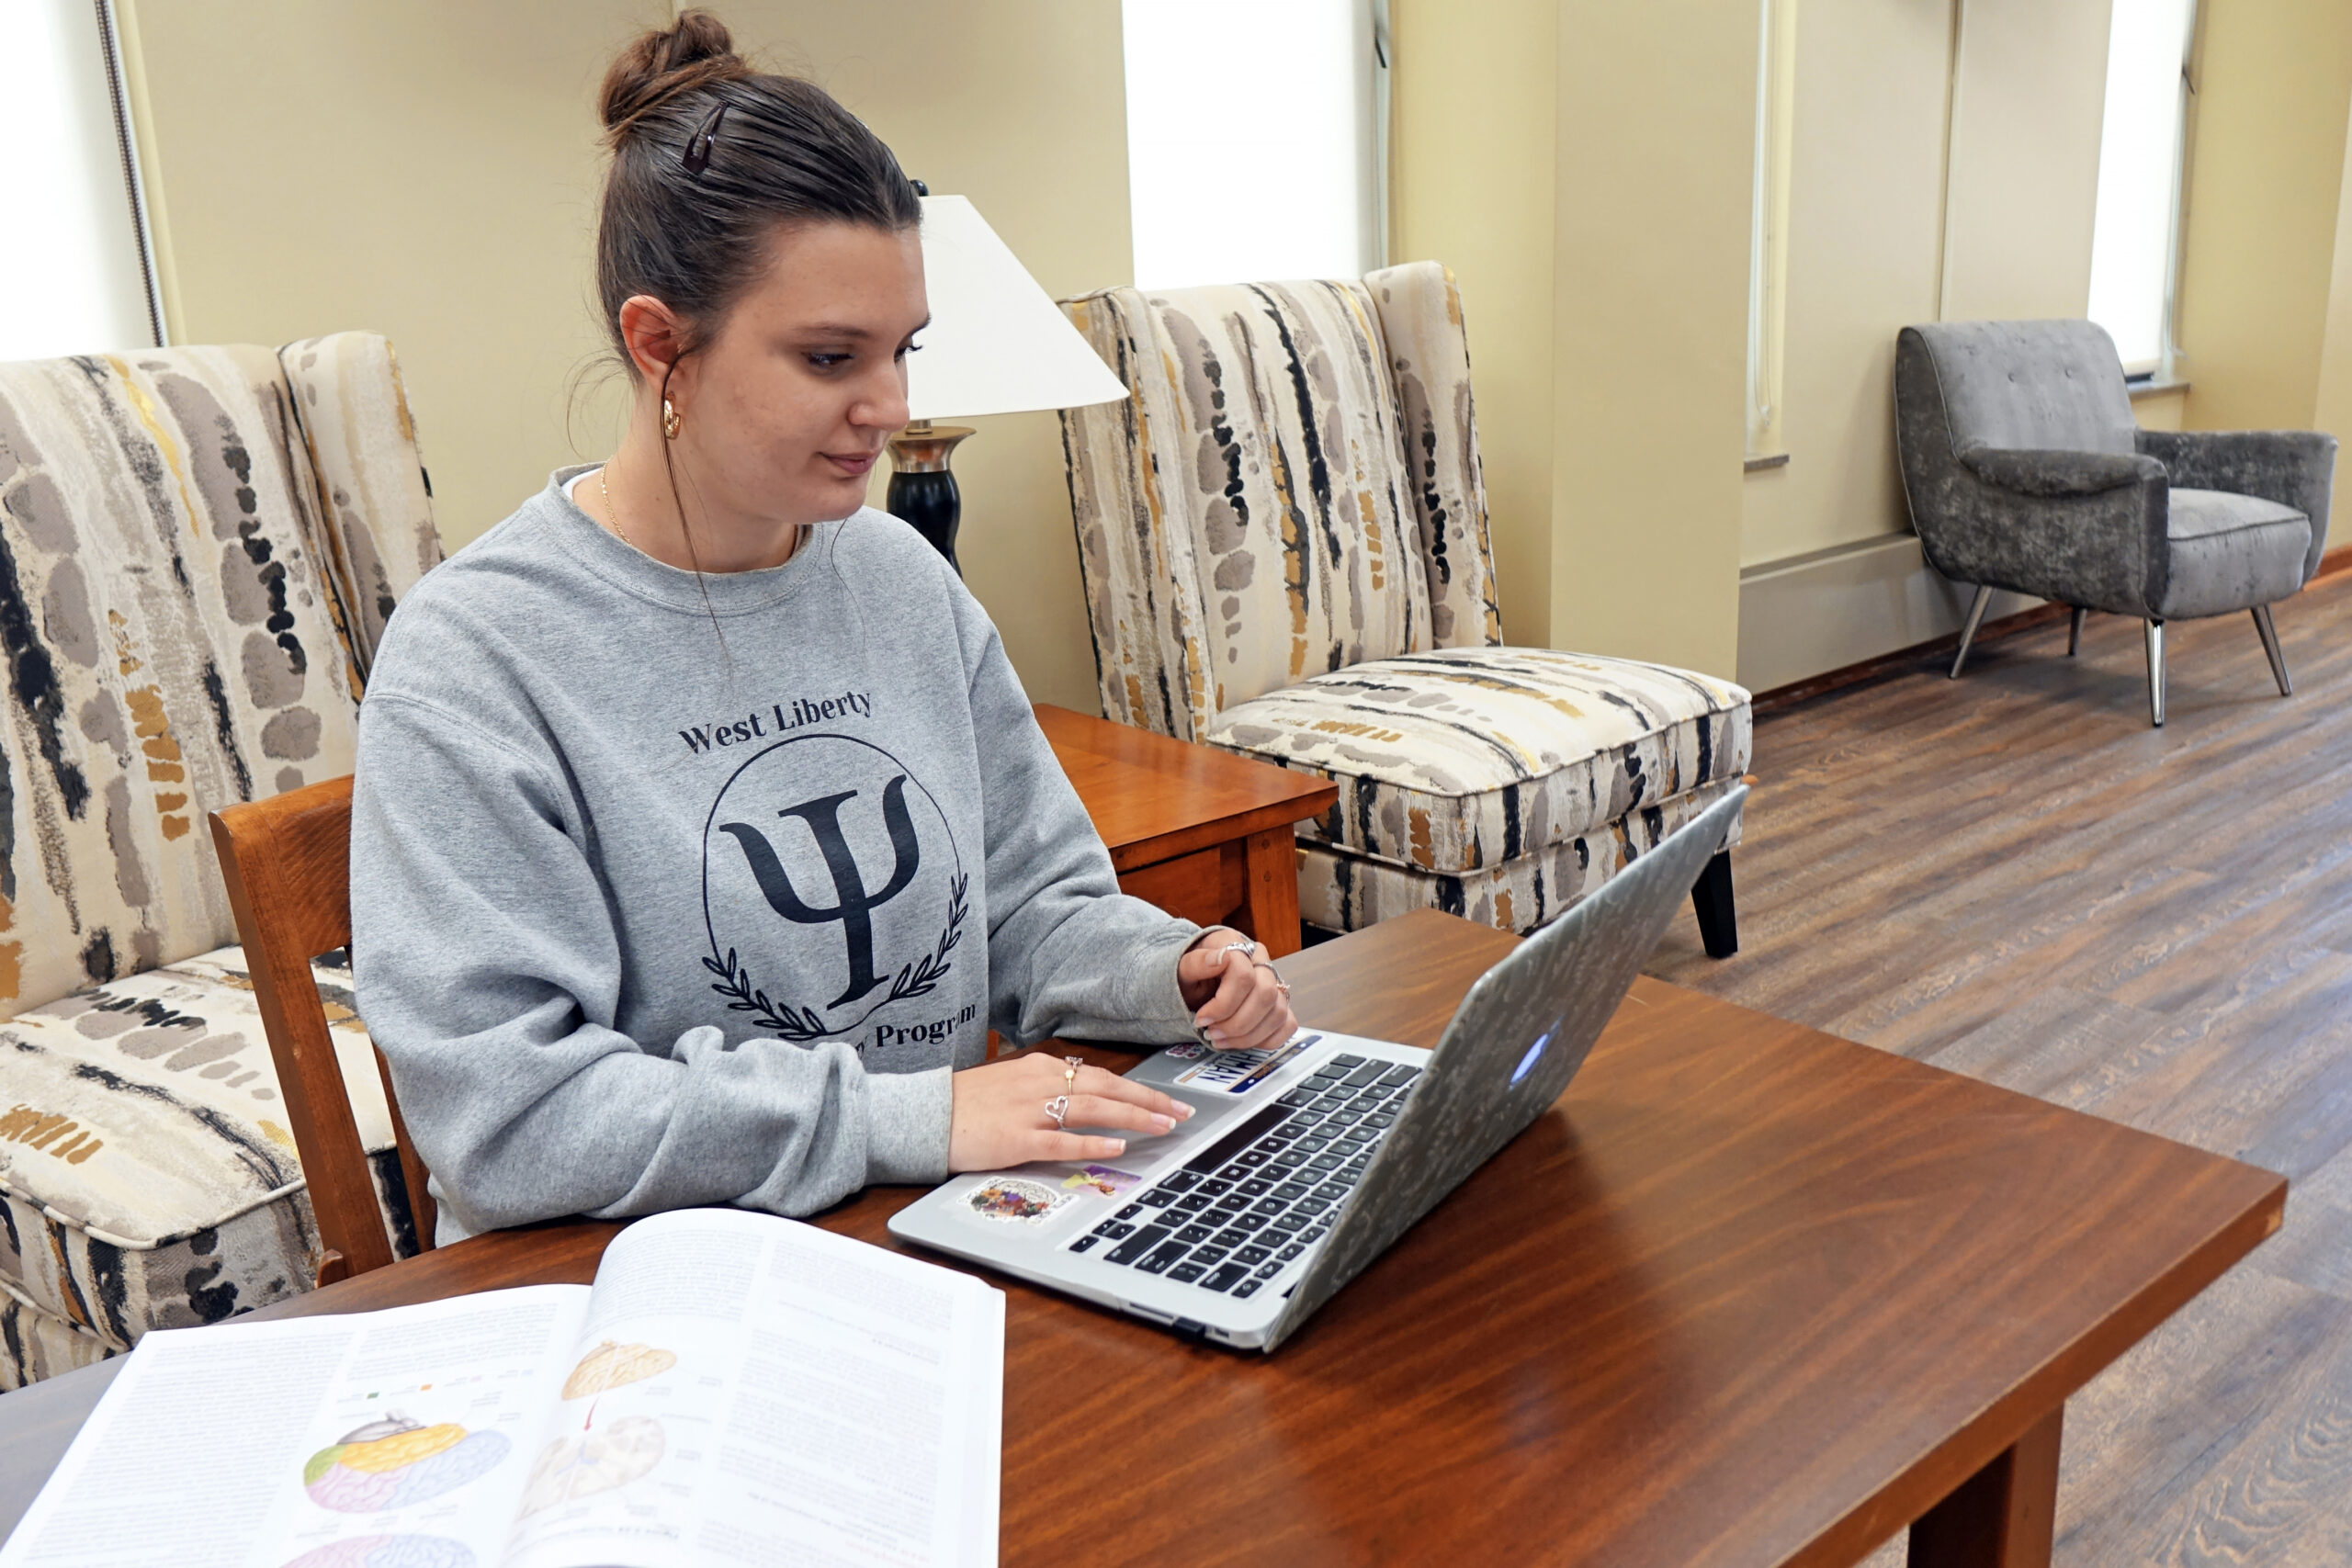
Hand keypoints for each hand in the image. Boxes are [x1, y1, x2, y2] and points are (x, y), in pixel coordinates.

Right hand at [948, 1052, 1193, 1172]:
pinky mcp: (1016, 1139)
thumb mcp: (1011, 1084)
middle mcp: (1040, 1082)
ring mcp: (1029, 1110)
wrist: (925, 1114)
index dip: (1137, 1090)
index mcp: (1041, 1068)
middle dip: (1149, 1102)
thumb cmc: (967, 1103)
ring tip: (1164, 1127)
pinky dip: (1092, 1143)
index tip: (1166, 1102)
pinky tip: (1117, 1147)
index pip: (1100, 1076)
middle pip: (1106, 1087)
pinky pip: (1062, 1140)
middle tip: (1181, 1114)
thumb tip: (1085, 1098)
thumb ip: (1047, 1089)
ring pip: (1093, 1108)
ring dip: (1133, 1117)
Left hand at [1177, 927, 1297, 1053]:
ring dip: (1248, 1036)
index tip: (1201, 1019)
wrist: (1198, 981)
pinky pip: (1287, 1025)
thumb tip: (1220, 958)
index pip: (1244, 976)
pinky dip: (1265, 1040)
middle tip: (1212, 1034)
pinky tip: (1241, 1040)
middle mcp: (1261, 962)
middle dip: (1237, 1024)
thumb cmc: (1191, 974)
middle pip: (1265, 995)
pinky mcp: (1280, 1003)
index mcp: (1238, 947)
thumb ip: (1196, 962)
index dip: (1222, 1005)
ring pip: (1278, 1013)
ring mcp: (1274, 983)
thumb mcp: (1182, 968)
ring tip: (1222, 1039)